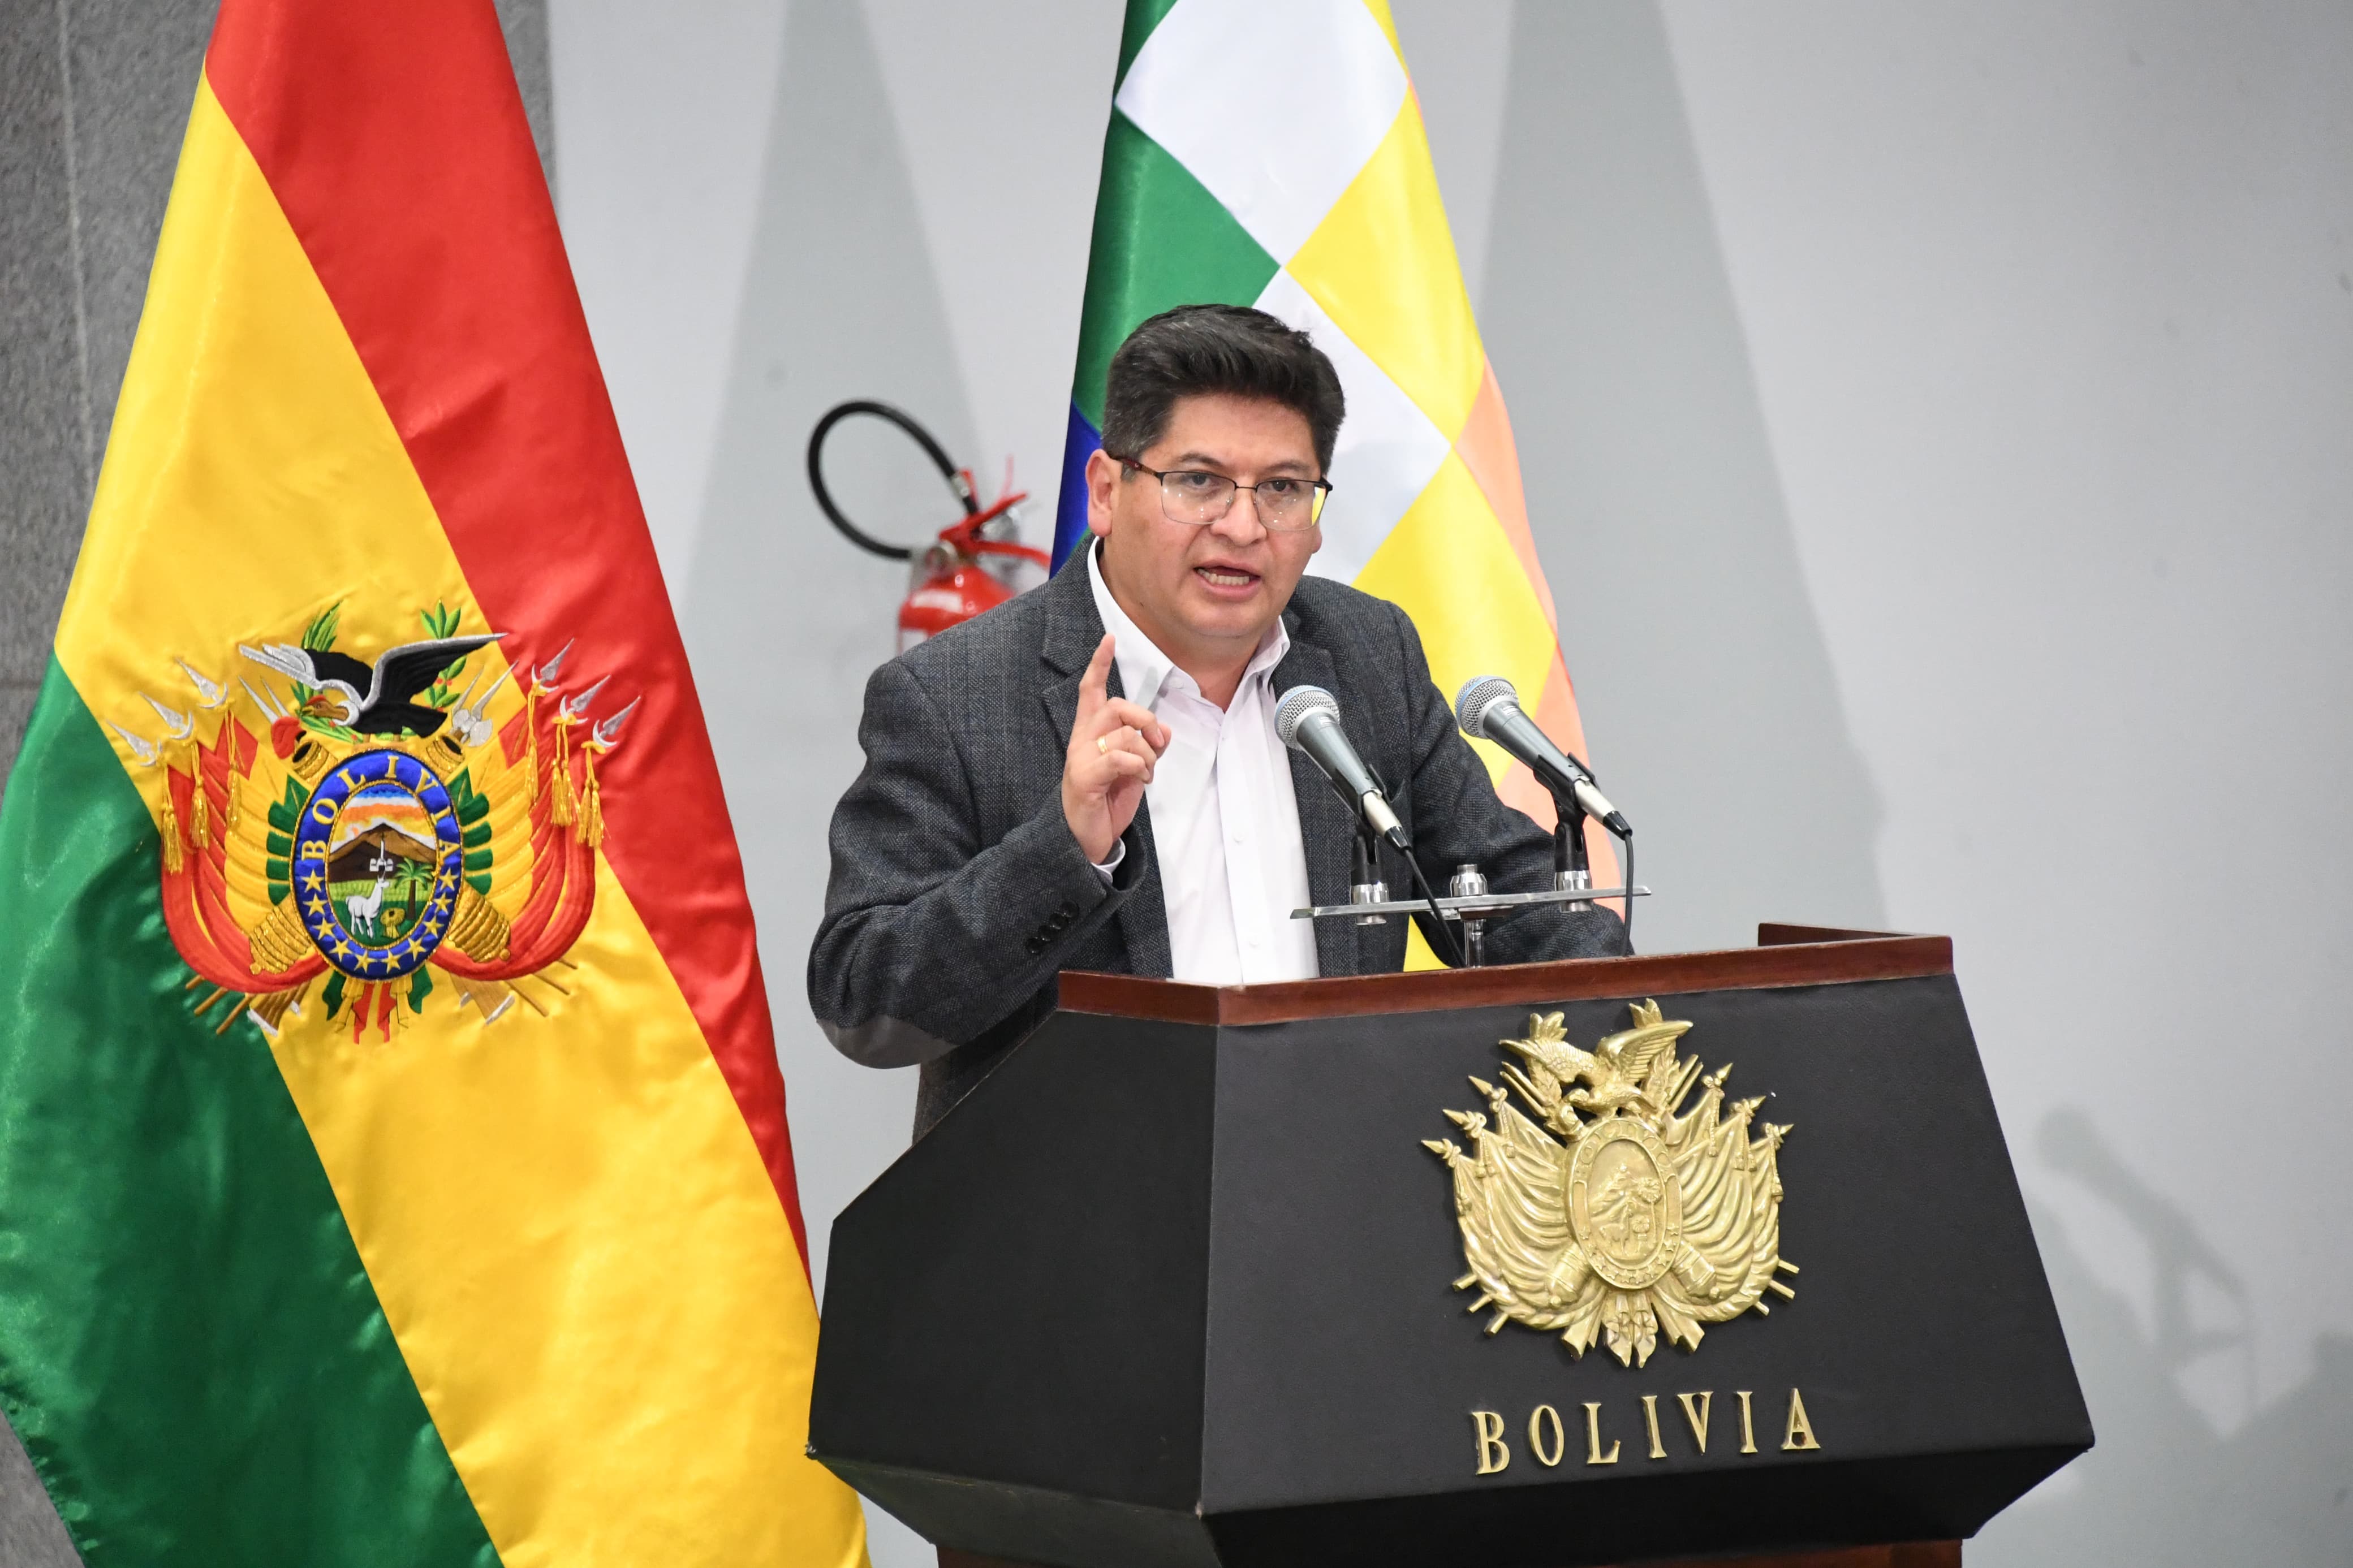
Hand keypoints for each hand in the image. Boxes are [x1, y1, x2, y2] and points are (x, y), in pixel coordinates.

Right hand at [1063, 634, 1169, 863]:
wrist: (1087, 837)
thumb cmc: (1108, 799)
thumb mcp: (1135, 768)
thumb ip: (1148, 745)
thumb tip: (1163, 728)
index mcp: (1090, 732)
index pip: (1091, 690)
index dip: (1100, 664)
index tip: (1109, 639)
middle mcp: (1082, 739)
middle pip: (1115, 706)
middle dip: (1145, 719)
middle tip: (1157, 743)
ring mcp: (1081, 757)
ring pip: (1123, 733)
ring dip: (1148, 753)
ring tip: (1147, 773)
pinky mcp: (1085, 777)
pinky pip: (1120, 757)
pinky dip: (1140, 767)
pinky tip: (1141, 780)